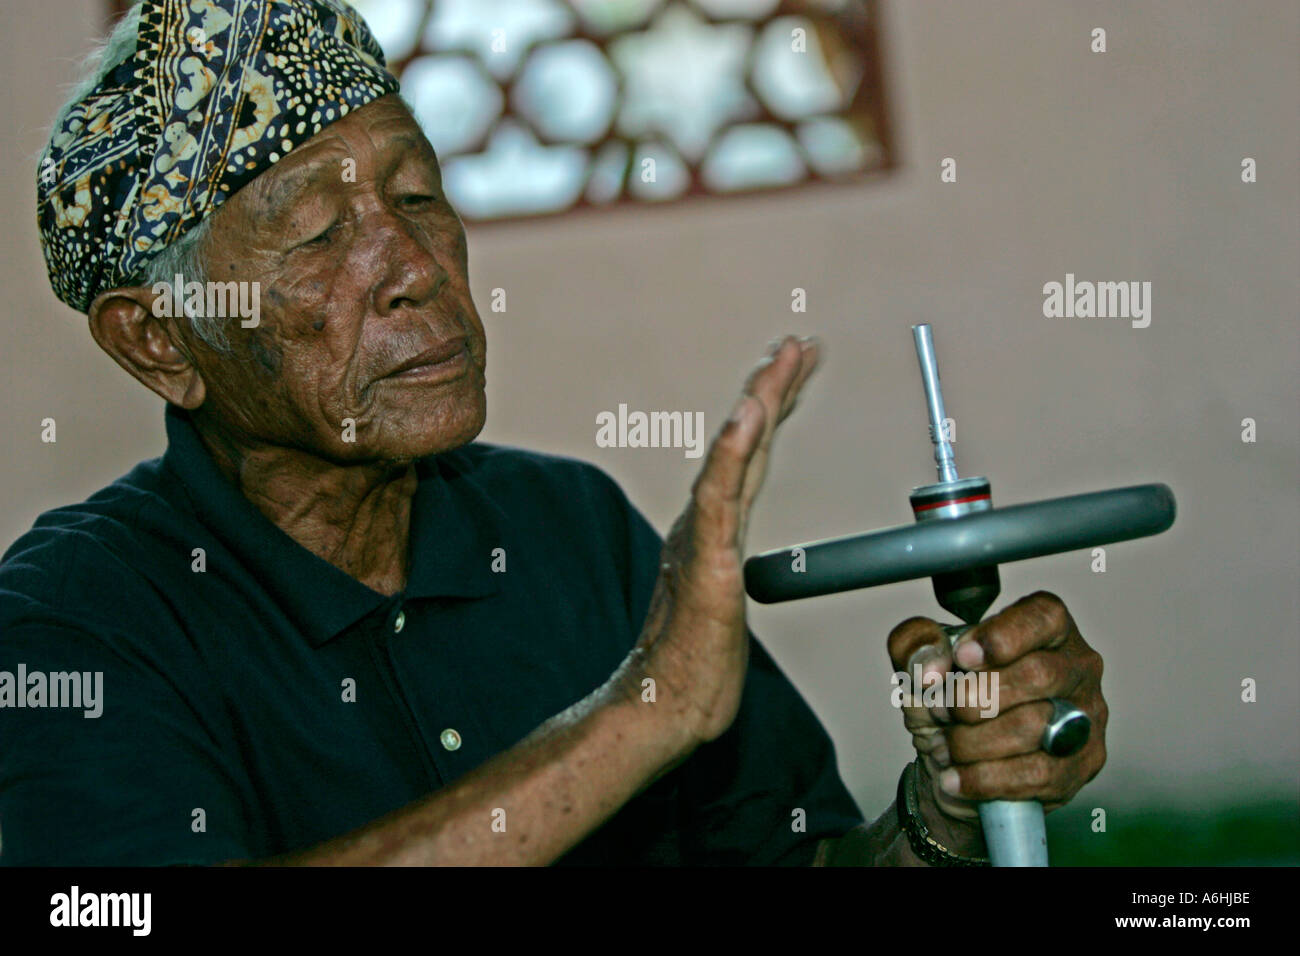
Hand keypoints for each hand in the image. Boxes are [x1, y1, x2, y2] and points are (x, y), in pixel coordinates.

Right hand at [621, 335, 820, 748]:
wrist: (663, 707)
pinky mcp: (706, 564)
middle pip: (745, 443)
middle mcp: (706, 523)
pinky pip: (720, 498)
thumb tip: (727, 563)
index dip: (771, 408)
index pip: (751, 457)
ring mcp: (703, 540)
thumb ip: (723, 571)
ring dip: (758, 403)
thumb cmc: (692, 666)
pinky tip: (748, 416)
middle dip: (772, 387)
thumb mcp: (722, 605)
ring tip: (781, 360)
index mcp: (714, 529)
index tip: (792, 367)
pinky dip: (734, 452)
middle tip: (797, 344)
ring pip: (734, 458)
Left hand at [887, 591, 1107, 824]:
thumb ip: (917, 644)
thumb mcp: (923, 662)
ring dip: (973, 741)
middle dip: (974, 697)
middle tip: (940, 710)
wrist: (956, 761)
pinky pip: (1036, 775)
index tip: (961, 657)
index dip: (1001, 636)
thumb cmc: (952, 698)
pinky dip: (984, 778)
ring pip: (1035, 727)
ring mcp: (1086, 717)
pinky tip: (955, 777)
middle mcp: (1077, 667)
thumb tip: (931, 665)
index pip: (1042, 617)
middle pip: (1038, 674)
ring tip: (942, 746)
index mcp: (1048, 627)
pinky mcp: (1082, 764)